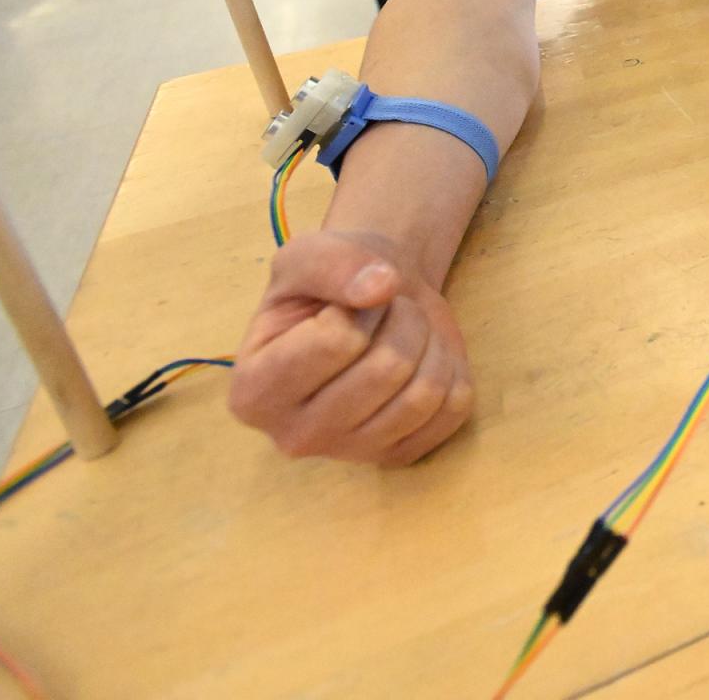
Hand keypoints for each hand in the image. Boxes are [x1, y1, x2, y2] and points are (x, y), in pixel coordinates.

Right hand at [228, 229, 474, 464]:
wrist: (371, 300)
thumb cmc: (329, 281)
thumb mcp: (309, 254)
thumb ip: (333, 263)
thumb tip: (380, 287)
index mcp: (254, 393)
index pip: (337, 341)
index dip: (358, 306)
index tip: (345, 303)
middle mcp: (294, 437)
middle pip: (389, 368)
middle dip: (401, 319)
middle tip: (384, 311)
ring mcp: (350, 454)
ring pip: (427, 392)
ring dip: (426, 341)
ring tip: (402, 331)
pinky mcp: (399, 455)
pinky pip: (455, 408)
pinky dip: (451, 367)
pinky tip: (421, 358)